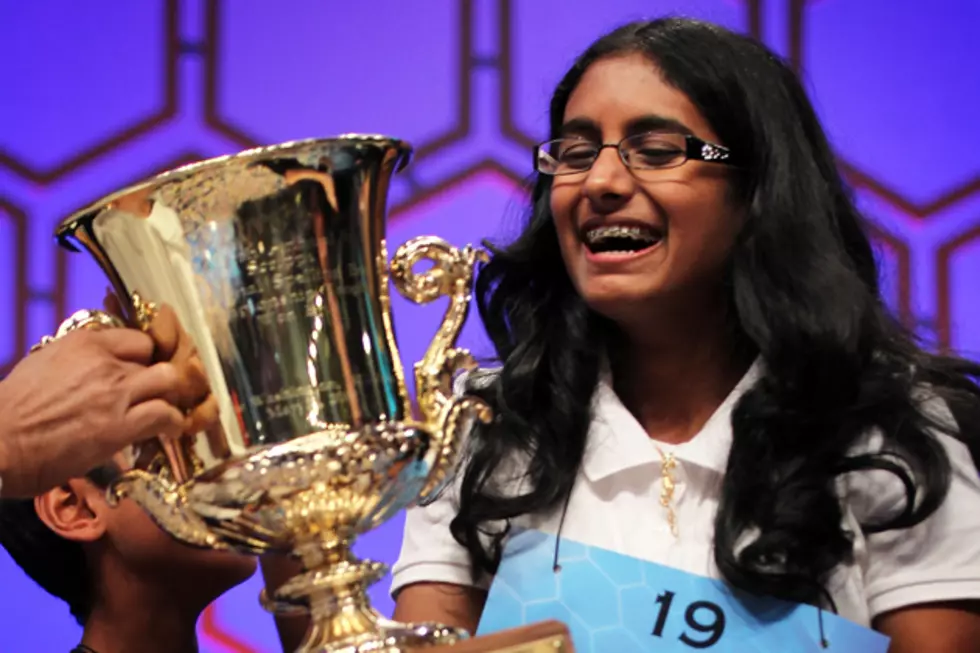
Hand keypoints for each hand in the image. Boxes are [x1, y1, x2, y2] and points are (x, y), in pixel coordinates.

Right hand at [0, 327, 184, 496]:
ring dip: (173, 396)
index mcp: (82, 344)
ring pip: (169, 380)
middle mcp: (103, 361)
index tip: (144, 372)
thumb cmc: (10, 412)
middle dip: (162, 376)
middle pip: (157, 357)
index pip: (136, 339)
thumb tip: (91, 368)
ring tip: (170, 411)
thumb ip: (75, 361)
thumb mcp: (42, 366)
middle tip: (162, 393)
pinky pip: (165, 414)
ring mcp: (114, 392)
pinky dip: (173, 423)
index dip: (144, 357)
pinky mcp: (119, 425)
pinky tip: (169, 431)